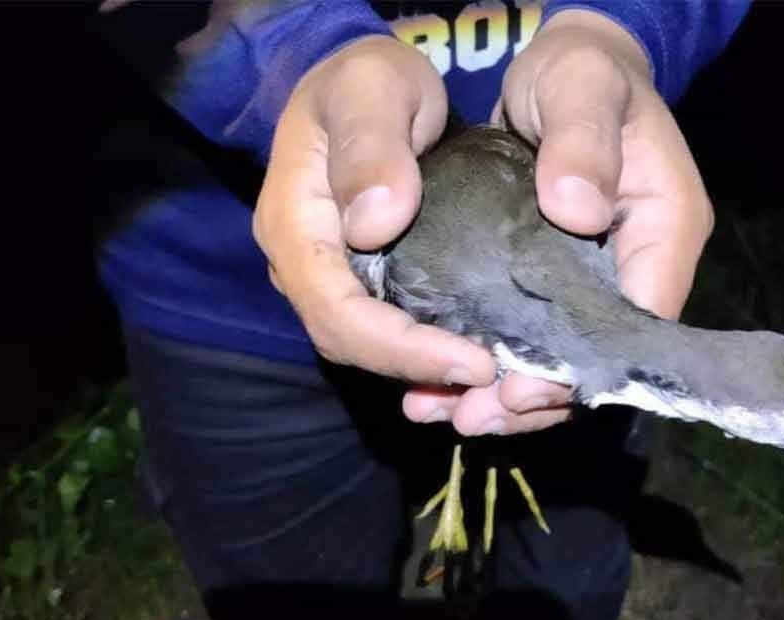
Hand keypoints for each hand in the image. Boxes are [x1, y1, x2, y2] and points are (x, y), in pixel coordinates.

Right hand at [254, 36, 495, 389]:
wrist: (362, 84)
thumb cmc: (366, 78)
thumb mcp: (373, 86)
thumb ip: (370, 145)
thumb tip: (374, 224)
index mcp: (292, 222)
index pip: (336, 309)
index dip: (399, 347)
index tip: (471, 360)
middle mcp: (301, 261)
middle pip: (347, 340)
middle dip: (416, 367)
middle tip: (491, 375)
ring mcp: (325, 273)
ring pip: (364, 344)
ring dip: (421, 368)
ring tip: (487, 376)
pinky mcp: (356, 277)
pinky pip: (382, 329)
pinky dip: (422, 351)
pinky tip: (470, 356)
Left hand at [404, 9, 713, 434]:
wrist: (560, 74)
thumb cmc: (582, 74)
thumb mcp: (584, 85)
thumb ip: (585, 141)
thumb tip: (576, 209)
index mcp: (664, 230)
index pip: (640, 323)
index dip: (585, 367)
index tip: (521, 388)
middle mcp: (636, 269)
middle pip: (597, 359)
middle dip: (536, 398)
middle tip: (469, 416)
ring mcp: (595, 284)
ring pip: (560, 360)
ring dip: (506, 395)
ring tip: (445, 412)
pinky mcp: (554, 286)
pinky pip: (530, 339)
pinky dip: (490, 364)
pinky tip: (442, 385)